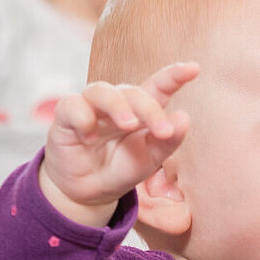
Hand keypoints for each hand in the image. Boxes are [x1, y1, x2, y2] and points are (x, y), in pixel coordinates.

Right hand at [40, 64, 198, 225]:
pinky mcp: (65, 115)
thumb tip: (184, 118)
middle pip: (133, 92)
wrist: (88, 191)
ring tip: (129, 125)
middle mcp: (116, 102)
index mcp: (140, 110)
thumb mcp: (150, 159)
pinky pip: (72, 106)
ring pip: (101, 91)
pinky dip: (83, 119)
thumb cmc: (121, 168)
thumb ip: (168, 141)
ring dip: (118, 106)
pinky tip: (88, 138)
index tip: (194, 69)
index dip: (174, 76)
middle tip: (163, 132)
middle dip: (150, 109)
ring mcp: (90, 106)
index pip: (158, 87)